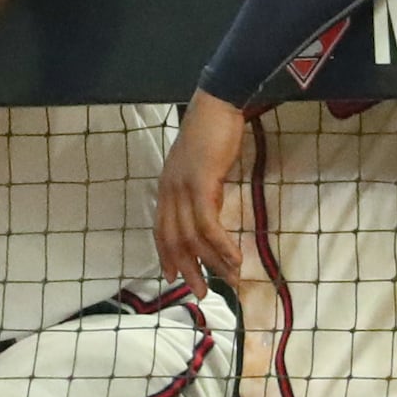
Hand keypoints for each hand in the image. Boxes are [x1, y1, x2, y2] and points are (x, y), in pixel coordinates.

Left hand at [154, 89, 246, 294]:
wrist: (218, 104)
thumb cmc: (213, 131)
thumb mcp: (202, 166)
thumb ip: (202, 189)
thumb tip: (213, 210)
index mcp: (167, 187)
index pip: (161, 229)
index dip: (166, 255)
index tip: (173, 277)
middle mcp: (170, 191)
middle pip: (174, 240)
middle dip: (188, 269)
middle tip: (203, 291)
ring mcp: (183, 188)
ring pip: (193, 237)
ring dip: (212, 262)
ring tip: (229, 279)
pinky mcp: (201, 184)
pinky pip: (209, 224)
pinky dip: (222, 245)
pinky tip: (235, 257)